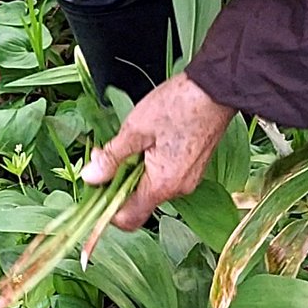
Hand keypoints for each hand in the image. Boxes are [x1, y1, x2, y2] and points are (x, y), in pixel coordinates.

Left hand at [81, 73, 235, 229]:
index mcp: (162, 185)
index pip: (128, 218)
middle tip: (107, 154)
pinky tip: (148, 141)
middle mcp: (178, 189)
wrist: (216, 88)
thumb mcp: (135, 130)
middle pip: (138, 202)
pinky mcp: (193, 168)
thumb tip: (90, 178)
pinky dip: (151, 165)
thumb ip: (111, 159)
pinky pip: (165, 176)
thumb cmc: (178, 105)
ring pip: (151, 187)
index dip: (106, 208)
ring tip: (130, 142)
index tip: (96, 184)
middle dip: (118, 183)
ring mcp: (188, 179)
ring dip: (134, 171)